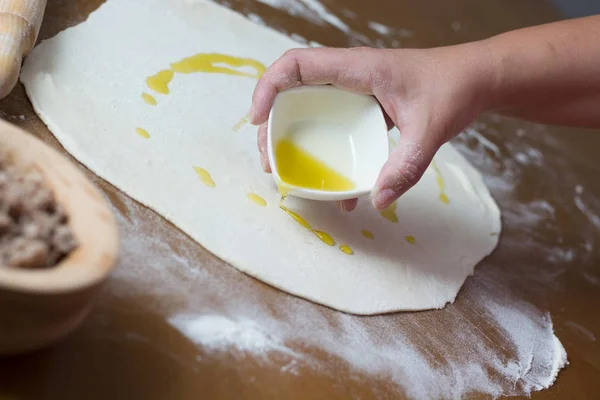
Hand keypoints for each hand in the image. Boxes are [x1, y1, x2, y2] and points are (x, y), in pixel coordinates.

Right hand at [249, 45, 493, 210]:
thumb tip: (380, 201)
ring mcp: (354, 91)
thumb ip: (407, 165)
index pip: (295, 65)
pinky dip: (323, 146)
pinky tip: (335, 181)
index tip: (257, 120)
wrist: (475, 80)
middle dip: (272, 123)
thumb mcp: (431, 129)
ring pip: (307, 108)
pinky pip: (331, 123)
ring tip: (287, 170)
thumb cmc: (453, 89)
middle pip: (291, 91)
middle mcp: (348, 76)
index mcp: (356, 68)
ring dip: (291, 136)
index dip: (267, 87)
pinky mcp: (363, 106)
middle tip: (269, 160)